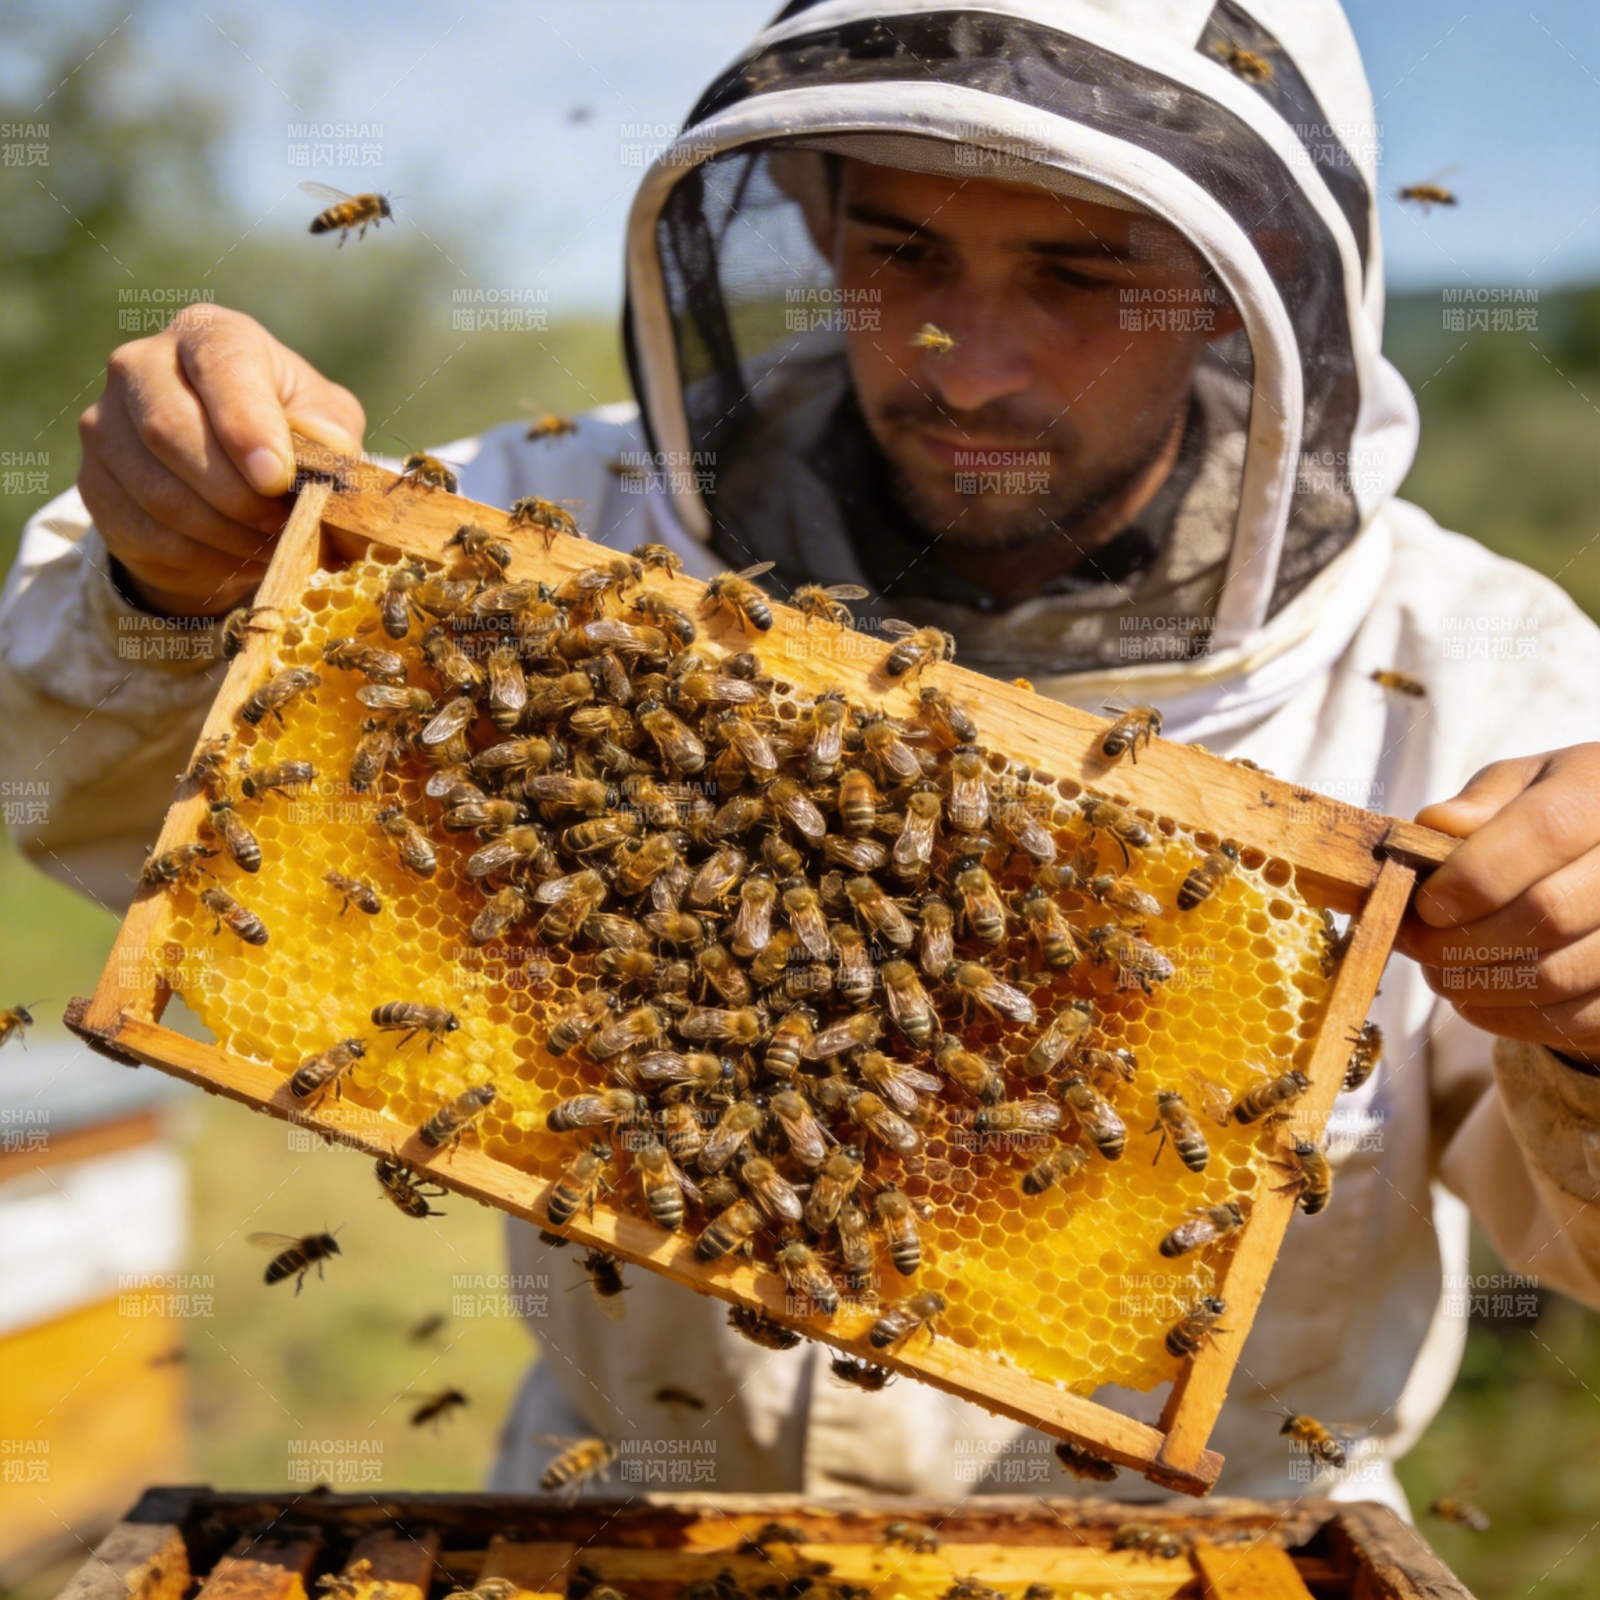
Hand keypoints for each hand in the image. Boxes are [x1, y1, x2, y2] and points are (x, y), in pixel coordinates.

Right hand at [77, 306, 364, 616]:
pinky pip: (143, 530)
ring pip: (156, 489)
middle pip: (169, 428)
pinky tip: (234, 557)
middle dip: (234, 492)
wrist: (234, 480)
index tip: (276, 477)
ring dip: (222, 532)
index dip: (246, 424)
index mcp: (210, 335)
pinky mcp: (95, 481)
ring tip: (267, 544)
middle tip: (279, 523)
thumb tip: (327, 450)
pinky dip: (199, 557)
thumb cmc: (290, 437)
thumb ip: (330, 430)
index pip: (221, 363)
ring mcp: (107, 423)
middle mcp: (143, 364)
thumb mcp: (325, 423)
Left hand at [1397, 744, 1599, 1062]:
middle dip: (1462, 936)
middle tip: (1416, 942)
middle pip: (1549, 911)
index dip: (1474, 874)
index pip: (1546, 830)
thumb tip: (1436, 826)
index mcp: (1598, 791)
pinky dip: (1507, 1016)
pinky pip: (1571, 1019)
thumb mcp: (1517, 788)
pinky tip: (1474, 995)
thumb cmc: (1548, 815)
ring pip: (1557, 973)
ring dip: (1477, 982)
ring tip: (1437, 969)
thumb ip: (1479, 803)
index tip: (1425, 903)